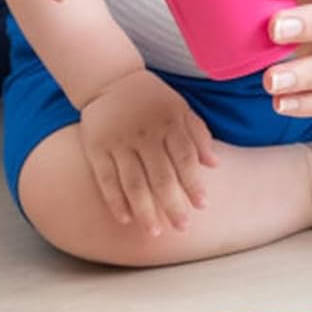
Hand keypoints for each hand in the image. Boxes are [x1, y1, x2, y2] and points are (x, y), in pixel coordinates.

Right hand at [77, 69, 217, 236]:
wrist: (109, 79)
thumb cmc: (152, 98)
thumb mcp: (180, 107)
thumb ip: (198, 134)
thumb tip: (215, 165)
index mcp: (169, 123)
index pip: (185, 158)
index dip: (194, 183)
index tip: (202, 205)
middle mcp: (144, 134)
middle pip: (160, 176)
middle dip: (173, 204)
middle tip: (183, 228)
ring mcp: (119, 143)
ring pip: (133, 183)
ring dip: (145, 210)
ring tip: (155, 232)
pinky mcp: (96, 149)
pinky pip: (106, 180)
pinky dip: (115, 201)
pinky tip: (126, 219)